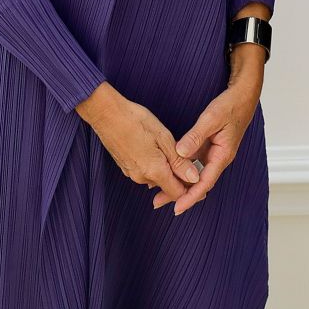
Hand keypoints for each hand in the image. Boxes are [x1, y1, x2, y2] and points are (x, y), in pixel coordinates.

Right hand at [76, 83, 200, 200]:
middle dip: (180, 179)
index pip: (177, 193)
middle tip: (192, 163)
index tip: (201, 178)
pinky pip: (146, 172)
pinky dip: (155, 167)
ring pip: (156, 179)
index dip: (191, 189)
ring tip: (177, 155)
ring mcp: (132, 173)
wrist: (107, 115)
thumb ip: (179, 162)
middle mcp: (142, 178)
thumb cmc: (137, 121)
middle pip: (167, 187)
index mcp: (155, 172)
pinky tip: (159, 151)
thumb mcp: (164, 138)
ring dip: (168, 172)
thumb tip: (194, 178)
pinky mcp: (125, 167)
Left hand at [155, 47, 265, 214]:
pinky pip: (194, 163)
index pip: (205, 183)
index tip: (177, 207)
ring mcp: (214, 153)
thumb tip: (180, 152)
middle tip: (157, 202)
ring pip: (195, 174)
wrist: (243, 97)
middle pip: (198, 183)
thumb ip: (195, 136)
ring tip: (158, 190)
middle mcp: (219, 158)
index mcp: (222, 155)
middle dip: (179, 194)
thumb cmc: (230, 106)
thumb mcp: (211, 118)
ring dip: (179, 182)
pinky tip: (169, 169)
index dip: (190, 196)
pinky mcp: (209, 147)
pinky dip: (182, 168)